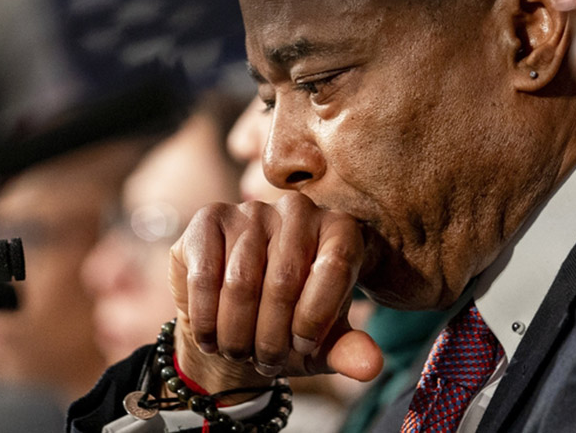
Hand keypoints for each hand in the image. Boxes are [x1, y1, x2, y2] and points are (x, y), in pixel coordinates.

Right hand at [168, 193, 383, 394]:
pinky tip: (210, 338)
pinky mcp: (210, 218)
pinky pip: (205, 276)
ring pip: (241, 283)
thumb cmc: (290, 326)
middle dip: (272, 337)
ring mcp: (252, 210)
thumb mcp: (322, 344)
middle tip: (267, 362)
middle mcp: (298, 209)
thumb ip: (348, 350)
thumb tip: (370, 366)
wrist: (238, 316)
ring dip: (237, 334)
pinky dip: (206, 319)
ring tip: (239, 353)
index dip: (316, 317)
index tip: (305, 347)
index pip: (335, 266)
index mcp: (339, 230)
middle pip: (284, 279)